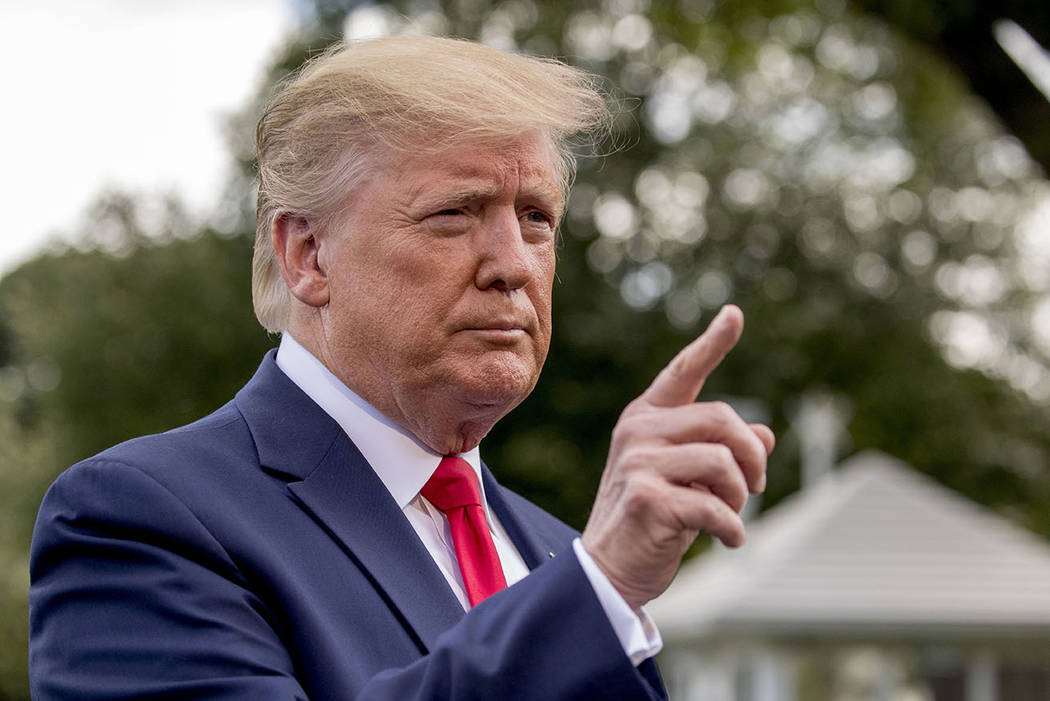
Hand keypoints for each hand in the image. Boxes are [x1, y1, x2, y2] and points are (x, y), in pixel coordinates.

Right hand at [580, 305, 774, 609]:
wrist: (608, 570)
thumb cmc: (651, 520)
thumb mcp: (687, 479)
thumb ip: (720, 453)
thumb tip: (766, 435)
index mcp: (646, 417)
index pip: (683, 372)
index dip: (713, 343)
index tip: (734, 314)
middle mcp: (639, 431)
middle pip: (723, 419)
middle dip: (752, 456)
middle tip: (756, 487)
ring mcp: (638, 462)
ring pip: (723, 461)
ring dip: (741, 495)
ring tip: (732, 516)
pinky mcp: (647, 498)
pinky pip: (715, 505)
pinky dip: (733, 528)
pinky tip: (728, 540)